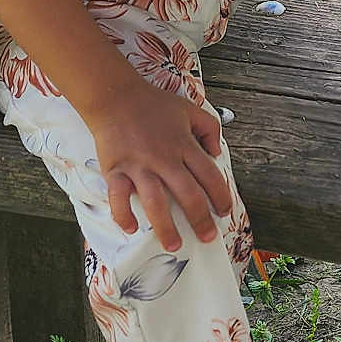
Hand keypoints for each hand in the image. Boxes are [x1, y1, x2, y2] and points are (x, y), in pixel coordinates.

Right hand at [89, 79, 232, 251]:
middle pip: (188, 194)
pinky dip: (124, 215)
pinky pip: (119, 198)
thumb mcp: (189, 109)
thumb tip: (217, 153)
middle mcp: (164, 158)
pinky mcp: (117, 170)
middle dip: (200, 220)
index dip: (221, 195)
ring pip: (156, 203)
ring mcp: (140, 166)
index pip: (210, 175)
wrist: (116, 96)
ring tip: (174, 245)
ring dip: (166, 227)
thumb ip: (210, 128)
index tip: (225, 211)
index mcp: (184, 144)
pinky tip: (131, 227)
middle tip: (207, 237)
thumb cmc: (153, 104)